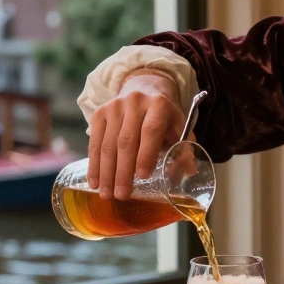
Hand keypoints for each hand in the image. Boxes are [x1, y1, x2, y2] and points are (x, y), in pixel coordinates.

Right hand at [87, 69, 184, 199]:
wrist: (143, 87)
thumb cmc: (164, 115)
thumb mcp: (179, 127)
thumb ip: (184, 149)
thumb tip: (189, 172)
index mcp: (159, 105)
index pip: (151, 131)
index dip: (146, 154)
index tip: (143, 176)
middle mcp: (135, 102)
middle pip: (126, 141)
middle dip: (123, 171)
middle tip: (122, 195)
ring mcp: (114, 106)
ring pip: (108, 144)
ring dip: (106, 172)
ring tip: (106, 194)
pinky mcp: (100, 112)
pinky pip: (95, 142)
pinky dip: (94, 164)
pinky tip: (95, 181)